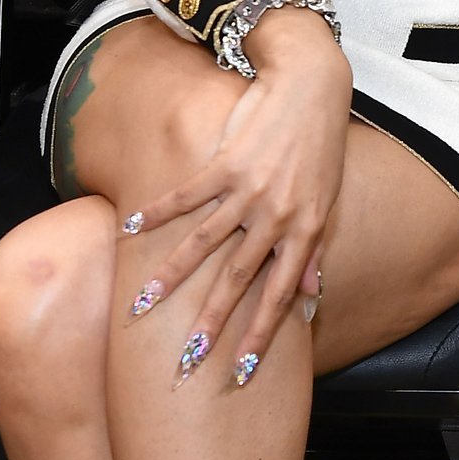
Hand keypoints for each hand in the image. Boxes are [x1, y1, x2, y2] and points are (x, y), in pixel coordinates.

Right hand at [128, 10, 352, 375]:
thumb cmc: (320, 147)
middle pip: (238, 278)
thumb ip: (313, 249)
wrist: (311, 87)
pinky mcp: (227, 161)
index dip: (260, 334)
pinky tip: (131, 229)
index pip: (280, 294)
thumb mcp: (327, 200)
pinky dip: (158, 212)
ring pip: (205, 242)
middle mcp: (279, 214)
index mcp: (306, 229)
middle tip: (184, 360)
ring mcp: (252, 188)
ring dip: (171, 276)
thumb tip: (312, 296)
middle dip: (210, 321)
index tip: (240, 372)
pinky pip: (187, 195)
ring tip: (141, 306)